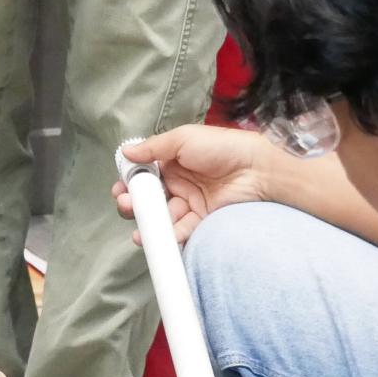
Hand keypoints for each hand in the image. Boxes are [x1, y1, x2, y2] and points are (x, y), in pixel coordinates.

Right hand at [113, 124, 274, 244]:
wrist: (257, 170)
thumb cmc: (223, 147)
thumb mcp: (184, 138)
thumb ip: (154, 147)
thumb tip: (126, 152)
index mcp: (173, 161)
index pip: (145, 174)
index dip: (130, 182)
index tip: (119, 189)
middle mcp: (179, 183)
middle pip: (150, 198)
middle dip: (134, 203)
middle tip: (126, 205)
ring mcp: (190, 203)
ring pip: (162, 217)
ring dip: (147, 222)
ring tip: (138, 225)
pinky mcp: (201, 221)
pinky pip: (180, 231)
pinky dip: (166, 236)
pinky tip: (153, 238)